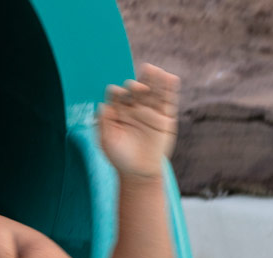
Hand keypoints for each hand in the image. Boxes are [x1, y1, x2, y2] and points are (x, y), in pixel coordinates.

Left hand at [98, 63, 179, 178]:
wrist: (139, 172)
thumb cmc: (119, 157)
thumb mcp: (107, 141)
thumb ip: (104, 123)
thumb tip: (102, 105)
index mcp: (119, 111)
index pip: (117, 96)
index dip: (117, 92)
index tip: (117, 94)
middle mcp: (134, 108)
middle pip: (136, 90)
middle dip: (135, 86)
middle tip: (134, 87)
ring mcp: (150, 112)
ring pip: (153, 92)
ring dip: (153, 80)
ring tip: (152, 69)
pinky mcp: (165, 117)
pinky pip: (168, 100)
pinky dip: (170, 88)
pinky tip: (170, 77)